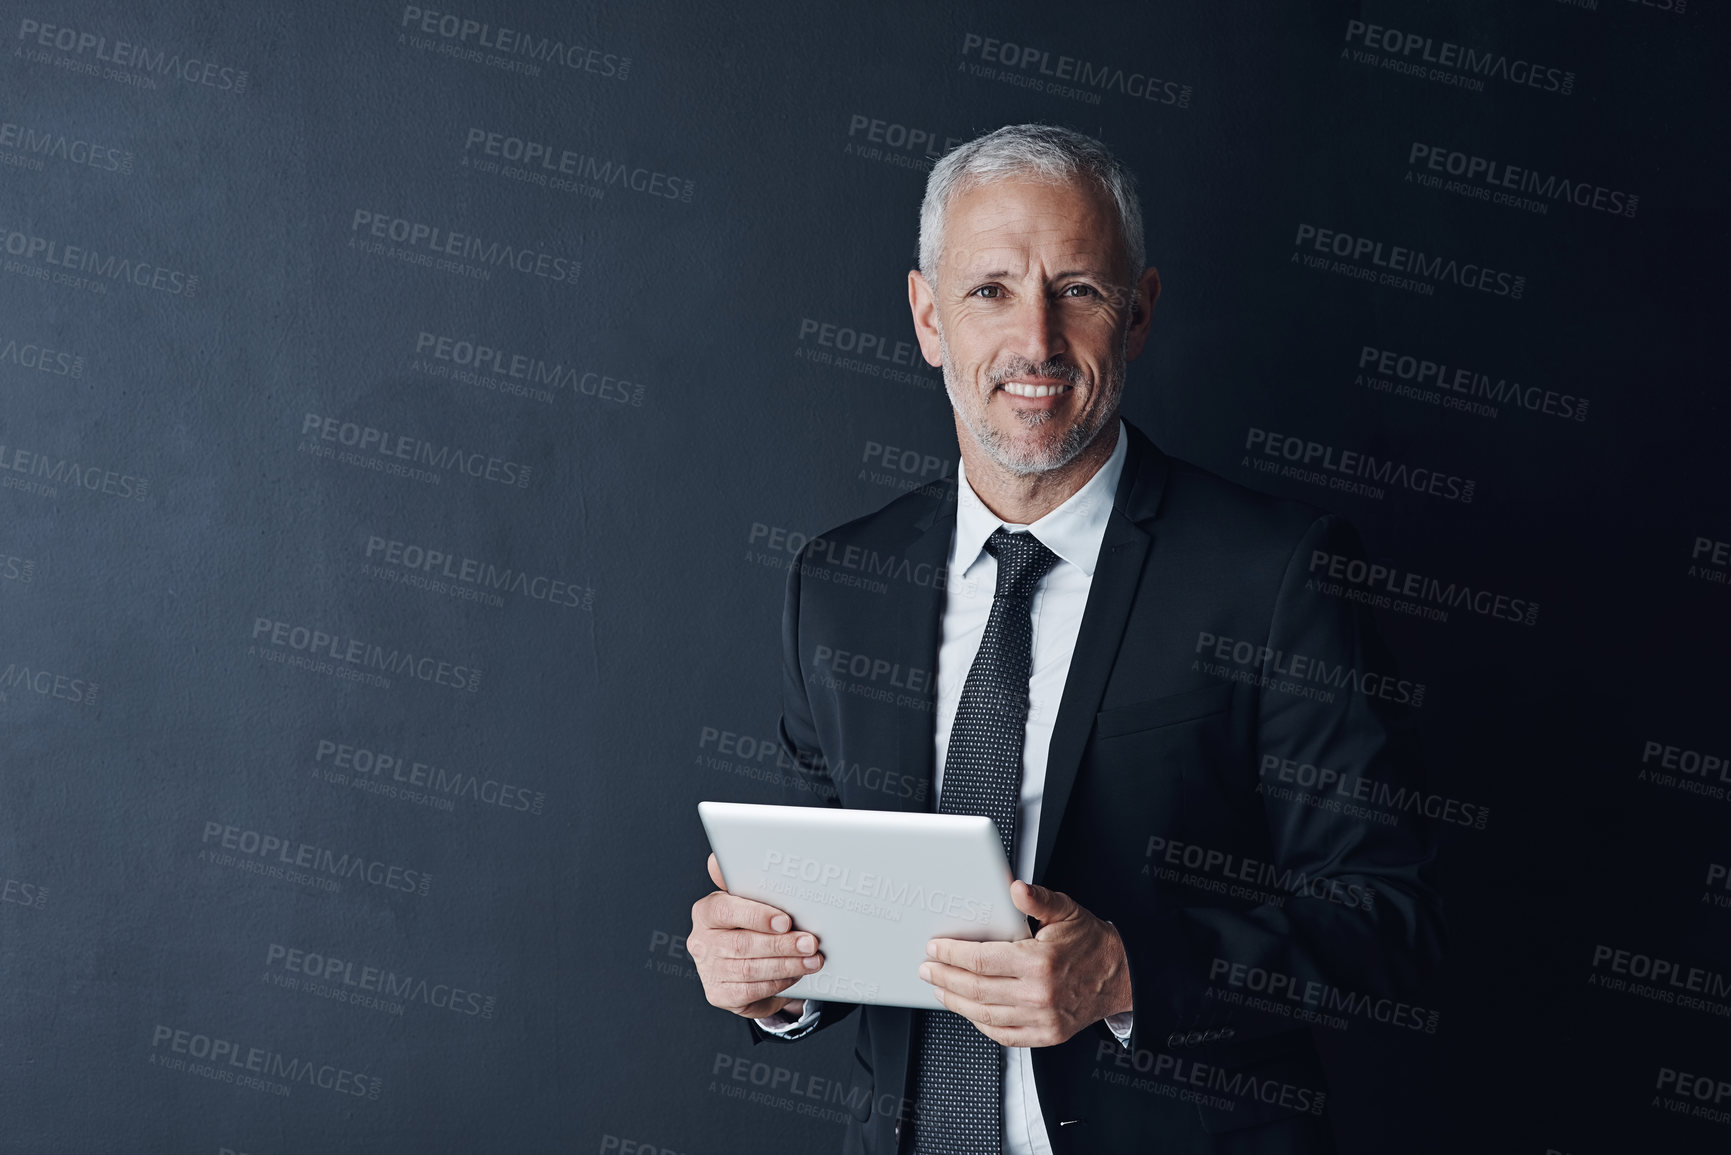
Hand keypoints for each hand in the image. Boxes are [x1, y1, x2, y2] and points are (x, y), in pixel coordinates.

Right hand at [689, 852, 824, 1019]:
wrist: (743, 961)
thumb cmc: (751, 922)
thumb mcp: (750, 898)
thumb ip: (745, 878)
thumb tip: (727, 856)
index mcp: (706, 911)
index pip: (725, 911)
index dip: (756, 916)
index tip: (785, 920)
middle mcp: (701, 941)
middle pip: (743, 944)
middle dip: (782, 944)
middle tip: (810, 942)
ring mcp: (708, 970)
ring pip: (751, 969)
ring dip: (787, 964)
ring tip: (812, 959)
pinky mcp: (719, 994)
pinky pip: (752, 991)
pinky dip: (778, 982)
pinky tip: (795, 973)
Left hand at [919, 880, 1130, 1046]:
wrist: (1121, 976)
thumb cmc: (1092, 944)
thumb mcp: (1066, 911)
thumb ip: (1037, 899)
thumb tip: (1015, 888)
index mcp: (1038, 962)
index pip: (981, 960)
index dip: (952, 954)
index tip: (935, 947)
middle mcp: (1038, 994)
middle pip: (976, 990)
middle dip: (944, 978)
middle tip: (927, 968)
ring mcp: (1041, 1019)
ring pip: (984, 1015)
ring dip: (956, 1002)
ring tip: (939, 989)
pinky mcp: (1046, 1035)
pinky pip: (1004, 1035)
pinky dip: (981, 1024)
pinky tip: (969, 1011)